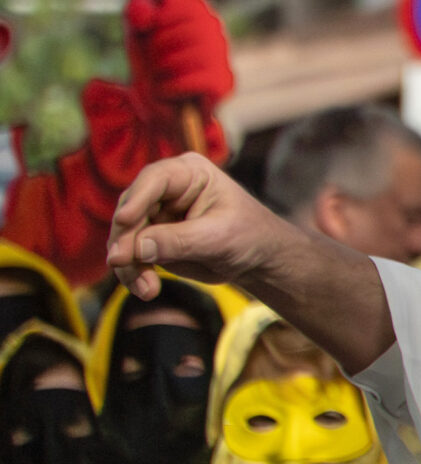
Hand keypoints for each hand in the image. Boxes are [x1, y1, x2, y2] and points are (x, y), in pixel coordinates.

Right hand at [106, 154, 309, 302]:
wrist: (256, 260)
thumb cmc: (248, 237)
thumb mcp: (219, 237)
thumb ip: (179, 241)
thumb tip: (138, 248)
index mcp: (188, 173)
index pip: (155, 180)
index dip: (137, 199)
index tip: (123, 220)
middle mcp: (165, 190)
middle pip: (131, 209)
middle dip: (125, 240)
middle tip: (121, 263)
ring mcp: (154, 215)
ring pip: (125, 236)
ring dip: (128, 264)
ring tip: (147, 289)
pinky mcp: (150, 239)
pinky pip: (130, 255)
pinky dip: (133, 273)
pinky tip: (146, 290)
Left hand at [124, 0, 234, 107]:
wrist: (162, 110)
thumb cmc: (151, 66)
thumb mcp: (136, 33)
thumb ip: (137, 13)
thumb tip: (143, 18)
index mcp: (190, 4)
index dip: (149, 12)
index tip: (144, 30)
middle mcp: (211, 23)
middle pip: (170, 24)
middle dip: (152, 47)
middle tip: (154, 61)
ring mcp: (220, 52)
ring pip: (180, 54)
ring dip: (161, 71)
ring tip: (163, 78)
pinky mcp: (224, 81)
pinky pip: (191, 80)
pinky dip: (172, 89)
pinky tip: (172, 93)